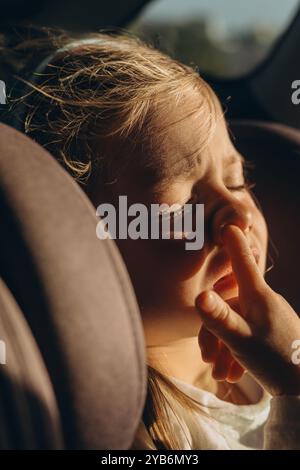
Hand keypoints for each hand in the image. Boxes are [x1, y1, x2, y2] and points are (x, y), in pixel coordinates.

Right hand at [196, 225, 299, 395]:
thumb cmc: (275, 360)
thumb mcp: (242, 340)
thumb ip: (219, 318)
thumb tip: (199, 295)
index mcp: (257, 295)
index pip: (242, 261)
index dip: (233, 242)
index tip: (229, 224)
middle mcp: (262, 302)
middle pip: (228, 302)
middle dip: (212, 329)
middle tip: (205, 356)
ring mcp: (266, 317)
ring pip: (234, 321)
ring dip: (222, 347)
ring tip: (218, 373)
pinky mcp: (268, 333)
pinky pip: (244, 334)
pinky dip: (233, 352)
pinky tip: (230, 374)